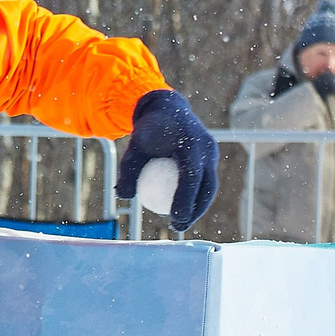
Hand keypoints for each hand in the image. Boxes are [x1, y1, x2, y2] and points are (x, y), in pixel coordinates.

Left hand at [114, 89, 217, 230]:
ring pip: (209, 185)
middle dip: (196, 210)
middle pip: (207, 186)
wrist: (167, 109)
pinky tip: (182, 211)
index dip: (185, 200)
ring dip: (198, 207)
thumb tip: (123, 196)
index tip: (174, 218)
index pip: (191, 177)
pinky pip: (206, 180)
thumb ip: (127, 171)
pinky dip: (196, 196)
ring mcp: (211, 151)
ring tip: (181, 223)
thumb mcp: (132, 149)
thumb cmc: (146, 131)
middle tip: (178, 226)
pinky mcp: (211, 156)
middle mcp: (205, 147)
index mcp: (189, 143)